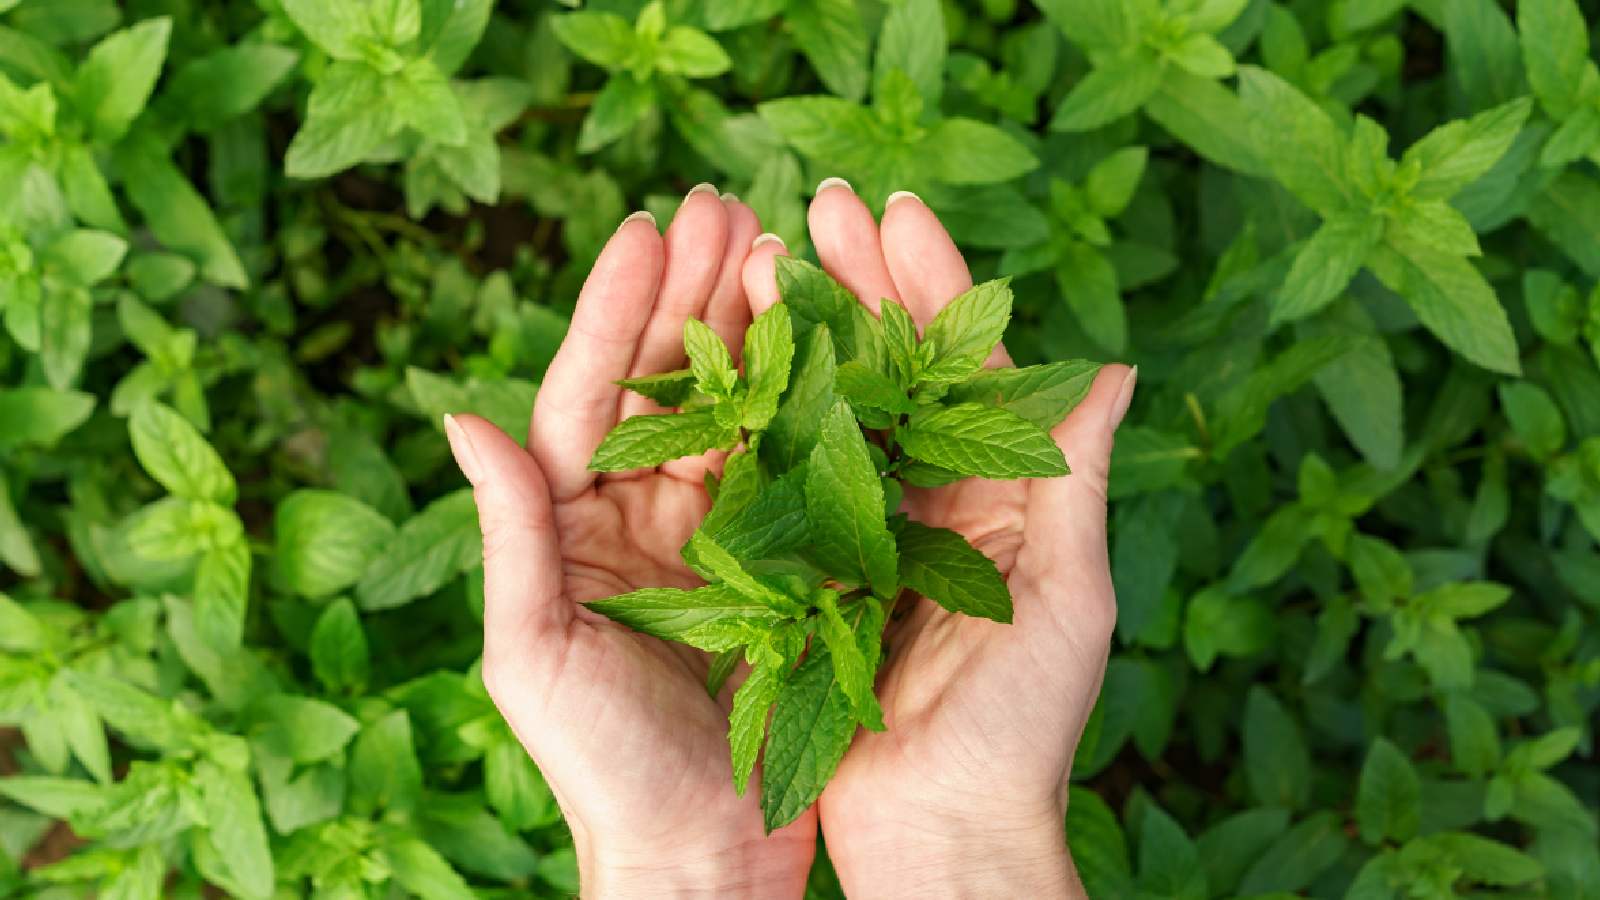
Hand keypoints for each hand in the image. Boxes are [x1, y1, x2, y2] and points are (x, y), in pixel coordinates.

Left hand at [444, 188, 815, 897]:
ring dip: (753, 327)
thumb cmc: (602, 769)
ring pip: (733, 409)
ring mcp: (714, 535)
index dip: (617, 310)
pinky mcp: (778, 564)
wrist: (700, 855)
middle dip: (692, 292)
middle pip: (665, 382)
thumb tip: (463, 414)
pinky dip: (807, 402)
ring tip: (779, 245)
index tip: (649, 229)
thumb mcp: (536, 652)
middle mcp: (640, 516)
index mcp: (573, 527)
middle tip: (725, 203)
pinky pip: (790, 467)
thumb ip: (511, 532)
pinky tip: (830, 342)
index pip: (590, 395)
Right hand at [740, 183, 1133, 897]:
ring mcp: (869, 533)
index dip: (935, 285)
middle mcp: (936, 501)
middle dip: (861, 283)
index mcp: (1004, 496)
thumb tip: (1113, 367)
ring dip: (807, 332)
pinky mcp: (811, 573)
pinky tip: (733, 359)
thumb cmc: (1022, 730)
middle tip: (819, 204)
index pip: (970, 367)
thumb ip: (1072, 481)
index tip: (895, 211)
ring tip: (766, 254)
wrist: (940, 832)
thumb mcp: (1066, 599)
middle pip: (897, 369)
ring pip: (836, 409)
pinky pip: (787, 481)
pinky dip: (764, 419)